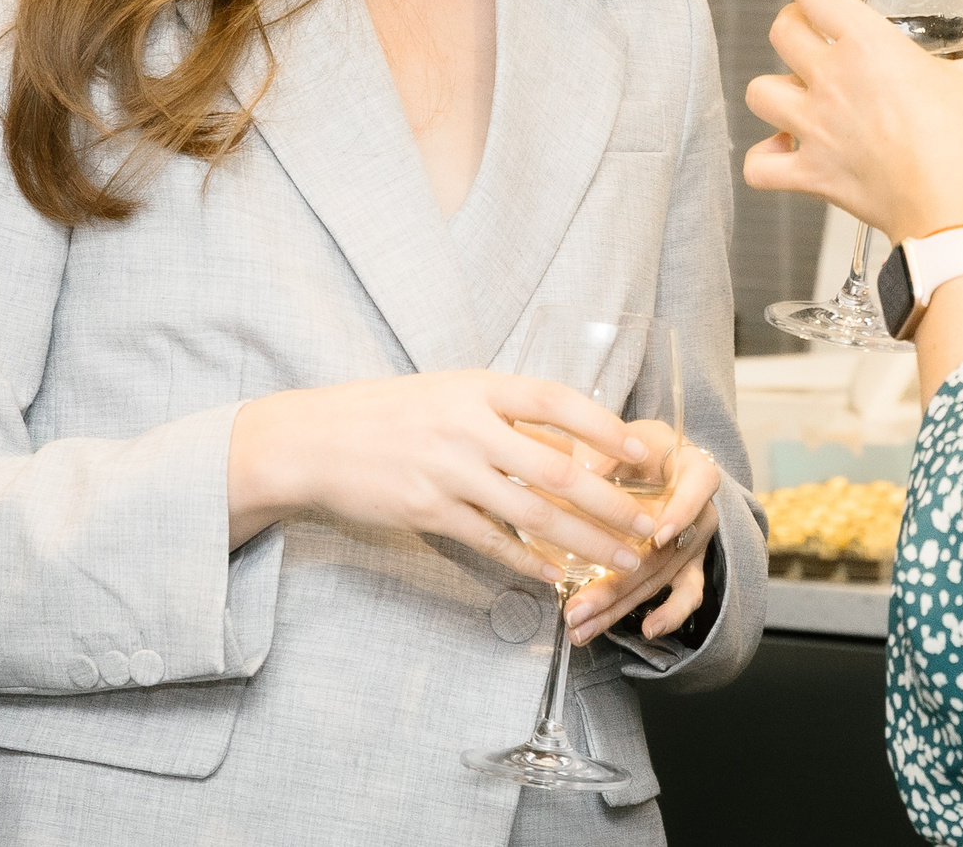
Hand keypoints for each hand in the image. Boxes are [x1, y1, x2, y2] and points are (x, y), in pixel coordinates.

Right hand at [225, 371, 656, 585]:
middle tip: (648, 524)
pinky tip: (556, 575)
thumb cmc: (389, 413)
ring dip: (584, 540)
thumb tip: (567, 437)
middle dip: (610, 502)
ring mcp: (447, 471)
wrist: (314, 441)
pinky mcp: (427, 511)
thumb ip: (503, 413)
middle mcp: (467, 427)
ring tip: (621, 558)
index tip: (642, 451)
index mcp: (478, 387)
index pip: (557, 401)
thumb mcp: (449, 393)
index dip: (604, 426)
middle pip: (557, 468)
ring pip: (533, 513)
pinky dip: (528, 560)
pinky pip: (491, 540)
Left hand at [565, 440, 725, 645]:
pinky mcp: (687, 566)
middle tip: (578, 606)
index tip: (657, 535)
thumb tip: (574, 476)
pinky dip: (670, 615)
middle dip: (618, 583)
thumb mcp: (624, 437)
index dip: (680, 513)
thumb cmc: (639, 446)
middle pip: (662, 551)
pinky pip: (686, 594)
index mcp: (695, 470)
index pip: (696, 489)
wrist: (659, 456)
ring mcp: (695, 544)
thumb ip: (602, 453)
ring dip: (620, 606)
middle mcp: (702, 511)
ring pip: (660, 579)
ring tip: (582, 626)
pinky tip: (647, 631)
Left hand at [742, 0, 962, 240]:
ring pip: (758, 92)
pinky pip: (759, 165)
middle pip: (780, 32)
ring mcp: (814, 127)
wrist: (948, 206)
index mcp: (867, 45)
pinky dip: (764, 160)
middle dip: (791, 24)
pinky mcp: (810, 173)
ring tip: (794, 93)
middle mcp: (830, 79)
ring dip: (773, 89)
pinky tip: (781, 152)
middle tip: (809, 31)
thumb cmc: (961, 144)